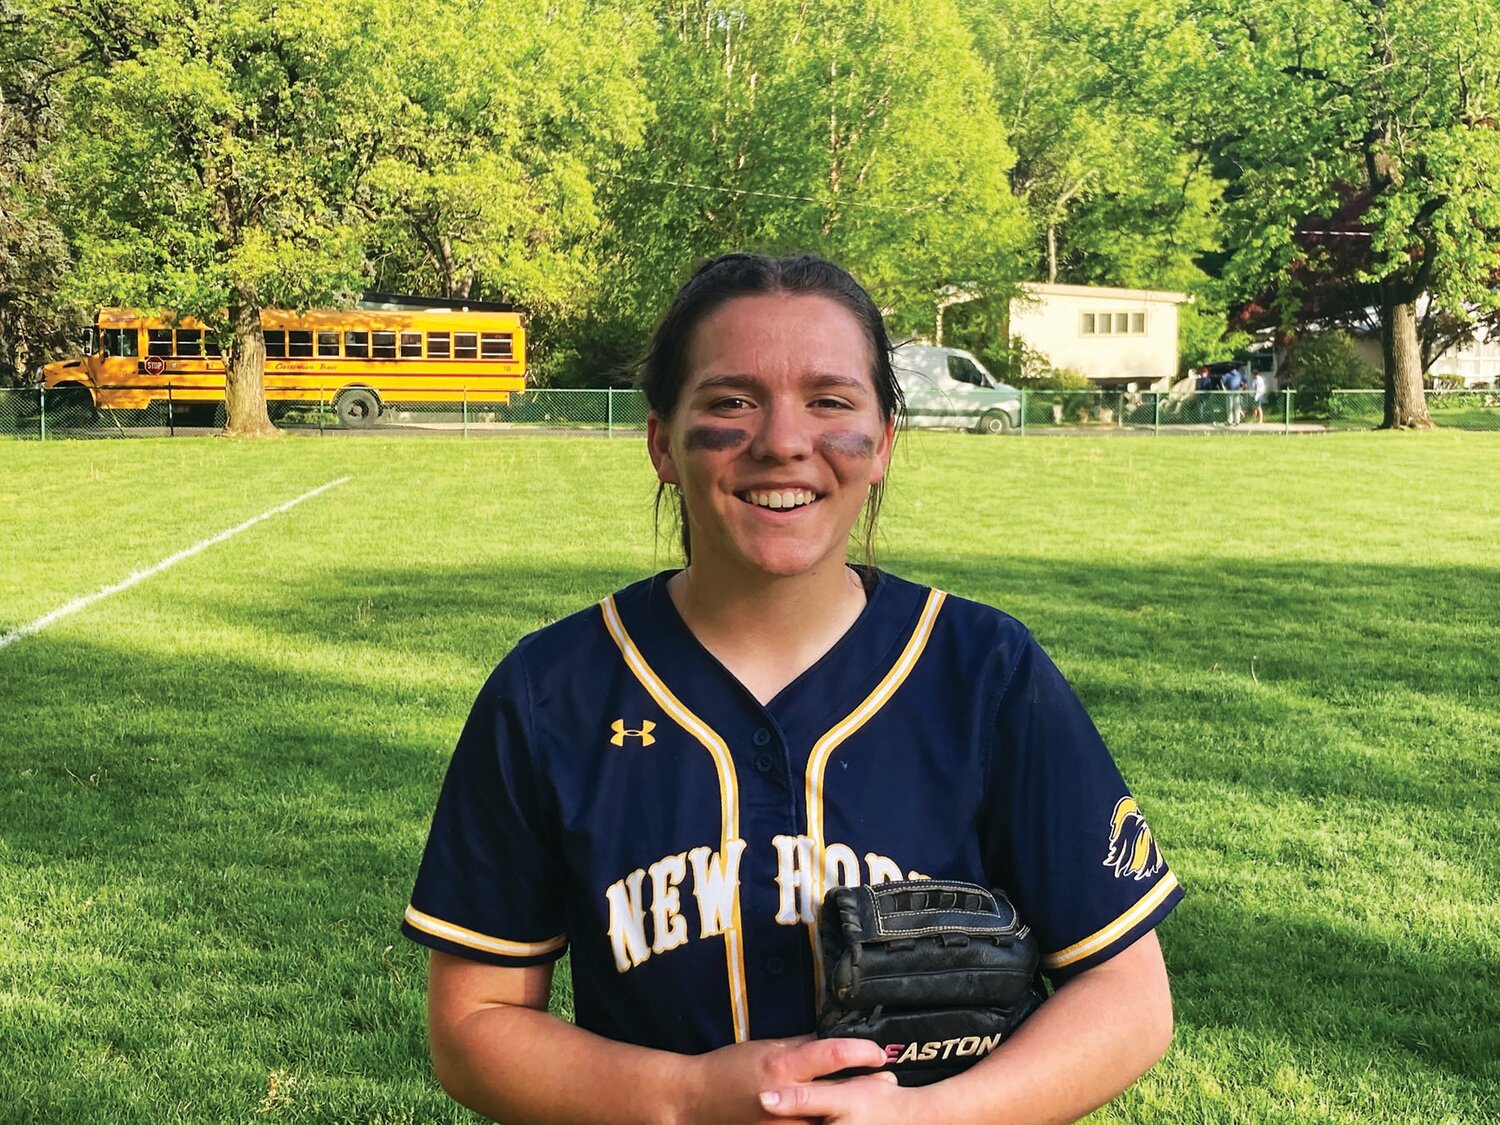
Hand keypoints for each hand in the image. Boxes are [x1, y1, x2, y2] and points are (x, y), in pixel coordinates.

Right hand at [678, 1035, 889, 1124]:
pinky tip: (837, 1120)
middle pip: (841, 1094)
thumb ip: (799, 1045)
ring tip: (869, 1104)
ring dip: (850, 1111)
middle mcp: (788, 1097)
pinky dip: (826, 1124)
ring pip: (829, 1120)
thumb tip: (827, 1037)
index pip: (833, 1055)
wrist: (697, 1101)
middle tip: (887, 1082)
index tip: (877, 1052)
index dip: (862, 1053)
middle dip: (868, 1087)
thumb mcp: (766, 1046)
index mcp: (784, 1066)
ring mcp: (784, 1124)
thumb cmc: (728, 1068)